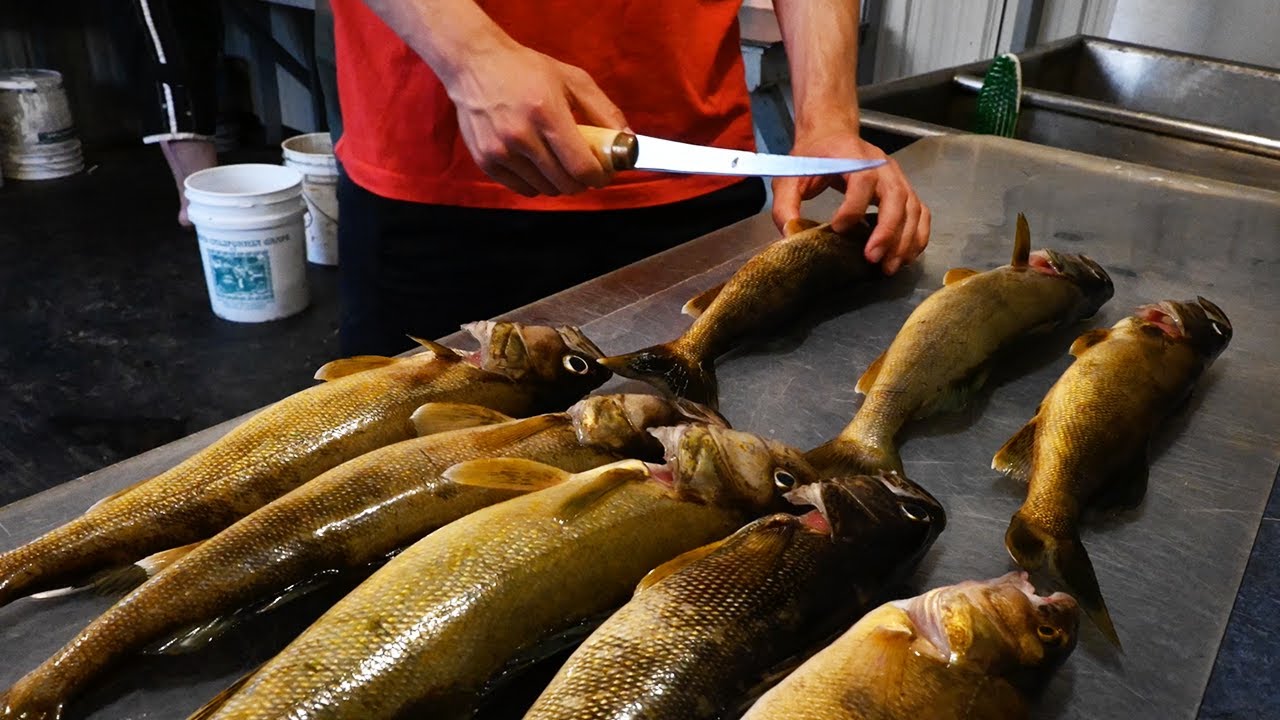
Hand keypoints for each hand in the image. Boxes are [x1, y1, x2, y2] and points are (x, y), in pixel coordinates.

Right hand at [441, 41, 628, 196]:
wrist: (474, 64)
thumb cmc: (526, 70)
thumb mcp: (573, 80)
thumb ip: (604, 112)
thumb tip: (628, 141)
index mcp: (546, 112)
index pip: (581, 166)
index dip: (599, 176)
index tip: (605, 172)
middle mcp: (520, 134)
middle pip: (565, 183)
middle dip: (583, 181)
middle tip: (586, 168)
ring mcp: (500, 150)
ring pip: (545, 189)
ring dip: (560, 182)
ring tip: (560, 161)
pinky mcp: (486, 160)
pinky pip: (523, 189)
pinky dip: (537, 183)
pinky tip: (538, 164)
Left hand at [772, 125, 929, 274]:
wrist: (832, 137)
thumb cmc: (812, 157)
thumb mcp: (789, 176)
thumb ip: (785, 205)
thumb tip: (790, 236)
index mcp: (854, 157)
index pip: (862, 181)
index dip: (853, 208)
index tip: (837, 230)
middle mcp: (882, 166)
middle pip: (896, 198)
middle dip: (887, 232)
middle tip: (872, 259)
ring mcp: (898, 178)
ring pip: (913, 209)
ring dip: (905, 240)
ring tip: (889, 267)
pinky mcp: (905, 190)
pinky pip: (920, 213)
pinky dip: (917, 236)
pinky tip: (905, 256)